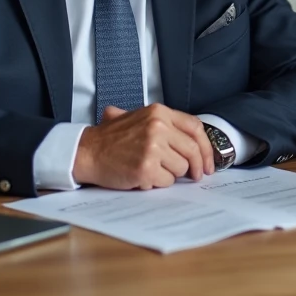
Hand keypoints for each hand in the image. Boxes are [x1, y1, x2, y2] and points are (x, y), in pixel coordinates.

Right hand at [72, 103, 214, 189]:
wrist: (86, 151)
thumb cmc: (111, 138)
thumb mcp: (138, 118)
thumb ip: (165, 123)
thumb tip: (194, 139)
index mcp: (159, 112)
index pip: (195, 128)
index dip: (206, 147)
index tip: (208, 161)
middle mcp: (158, 127)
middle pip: (192, 150)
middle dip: (197, 166)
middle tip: (196, 175)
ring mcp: (152, 147)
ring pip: (180, 169)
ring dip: (170, 174)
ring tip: (152, 170)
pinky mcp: (146, 168)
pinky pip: (165, 182)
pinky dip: (157, 183)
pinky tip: (142, 177)